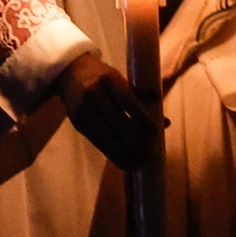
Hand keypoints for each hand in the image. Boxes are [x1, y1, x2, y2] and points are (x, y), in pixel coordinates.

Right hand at [55, 52, 157, 170]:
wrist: (69, 72)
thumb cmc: (104, 77)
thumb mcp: (120, 79)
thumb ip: (142, 99)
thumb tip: (166, 122)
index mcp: (110, 81)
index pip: (128, 102)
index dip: (142, 119)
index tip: (155, 132)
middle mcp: (95, 95)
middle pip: (119, 123)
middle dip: (135, 141)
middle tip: (150, 153)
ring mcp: (85, 110)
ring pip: (108, 137)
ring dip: (125, 153)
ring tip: (139, 164)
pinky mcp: (78, 123)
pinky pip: (98, 142)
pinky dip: (113, 155)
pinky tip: (124, 163)